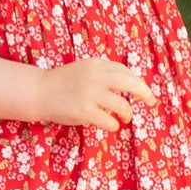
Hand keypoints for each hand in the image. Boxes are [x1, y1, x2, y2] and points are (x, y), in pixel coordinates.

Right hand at [37, 57, 157, 131]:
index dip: (137, 82)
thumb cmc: (62, 83)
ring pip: (123, 106)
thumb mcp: (84, 70)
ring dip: (127, 113)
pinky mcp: (85, 111)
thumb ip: (103, 74)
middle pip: (131, 84)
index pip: (125, 71)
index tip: (142, 91)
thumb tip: (130, 84)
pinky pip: (110, 121)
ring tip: (125, 117)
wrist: (39, 91)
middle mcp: (96, 77)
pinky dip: (113, 125)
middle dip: (145, 93)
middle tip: (151, 102)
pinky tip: (109, 124)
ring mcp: (90, 94)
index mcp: (97, 65)